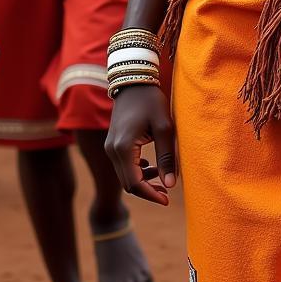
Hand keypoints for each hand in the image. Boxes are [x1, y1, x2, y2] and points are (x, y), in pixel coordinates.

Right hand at [105, 84, 175, 205]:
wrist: (134, 81)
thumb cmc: (151, 101)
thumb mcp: (164, 128)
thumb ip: (167, 157)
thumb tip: (171, 184)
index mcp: (123, 148)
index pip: (134, 183)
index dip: (151, 195)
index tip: (167, 199)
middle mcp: (112, 150)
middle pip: (127, 183)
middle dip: (147, 191)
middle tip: (167, 192)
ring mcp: (109, 147)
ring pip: (124, 175)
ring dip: (142, 181)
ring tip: (162, 179)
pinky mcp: (112, 143)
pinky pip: (122, 165)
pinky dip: (136, 171)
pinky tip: (151, 167)